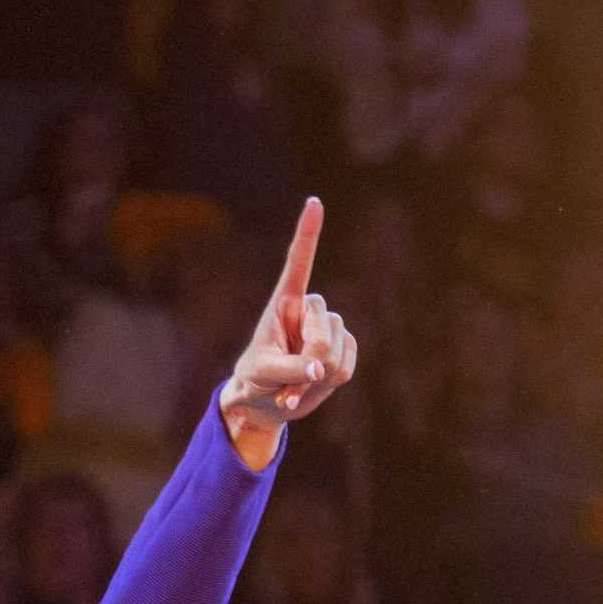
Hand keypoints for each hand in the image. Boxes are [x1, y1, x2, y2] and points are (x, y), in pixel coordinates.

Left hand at [218, 199, 355, 466]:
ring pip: (337, 351)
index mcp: (284, 303)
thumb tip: (319, 369)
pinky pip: (347, 367)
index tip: (314, 202)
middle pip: (324, 330)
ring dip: (318, 376)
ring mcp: (330, 329)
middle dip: (310, 358)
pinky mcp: (344, 349)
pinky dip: (329, 385)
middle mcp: (310, 310)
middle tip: (287, 379)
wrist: (267, 401)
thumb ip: (289, 370)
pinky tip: (310, 387)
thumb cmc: (255, 380)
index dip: (308, 233)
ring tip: (293, 385)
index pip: (299, 263)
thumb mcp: (261, 375)